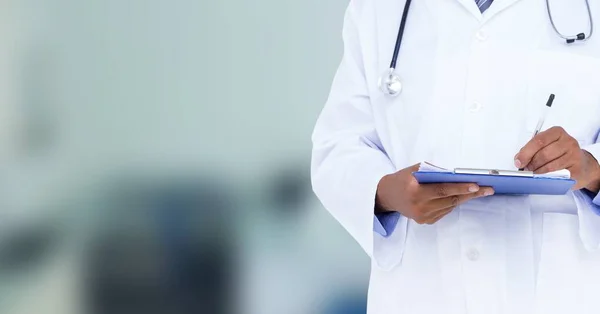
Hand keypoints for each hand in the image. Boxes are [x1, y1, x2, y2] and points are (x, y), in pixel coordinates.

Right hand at [376, 164, 494, 224]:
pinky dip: (452, 203)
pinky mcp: (425, 222)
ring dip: (464, 198)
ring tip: (479, 191)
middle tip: (488, 189)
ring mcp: (422, 216)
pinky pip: (444, 211)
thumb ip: (433, 172)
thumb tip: (455, 174)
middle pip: (450, 200)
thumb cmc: (402, 179)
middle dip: (471, 194)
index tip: (476, 186)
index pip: (442, 190)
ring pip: (449, 206)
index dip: (460, 188)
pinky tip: (459, 197)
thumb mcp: (414, 170)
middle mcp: (419, 206)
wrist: (387, 196)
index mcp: (415, 191)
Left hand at [514, 126, 599, 190]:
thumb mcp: (545, 146)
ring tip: (533, 174)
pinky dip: (547, 177)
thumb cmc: (559, 154)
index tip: (518, 162)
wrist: (582, 165)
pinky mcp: (577, 169)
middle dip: (531, 164)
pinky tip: (544, 177)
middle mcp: (568, 141)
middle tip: (526, 170)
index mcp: (557, 132)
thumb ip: (531, 150)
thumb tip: (518, 160)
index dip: (526, 152)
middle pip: (543, 154)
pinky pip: (557, 175)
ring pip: (550, 166)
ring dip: (537, 172)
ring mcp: (574, 155)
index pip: (539, 140)